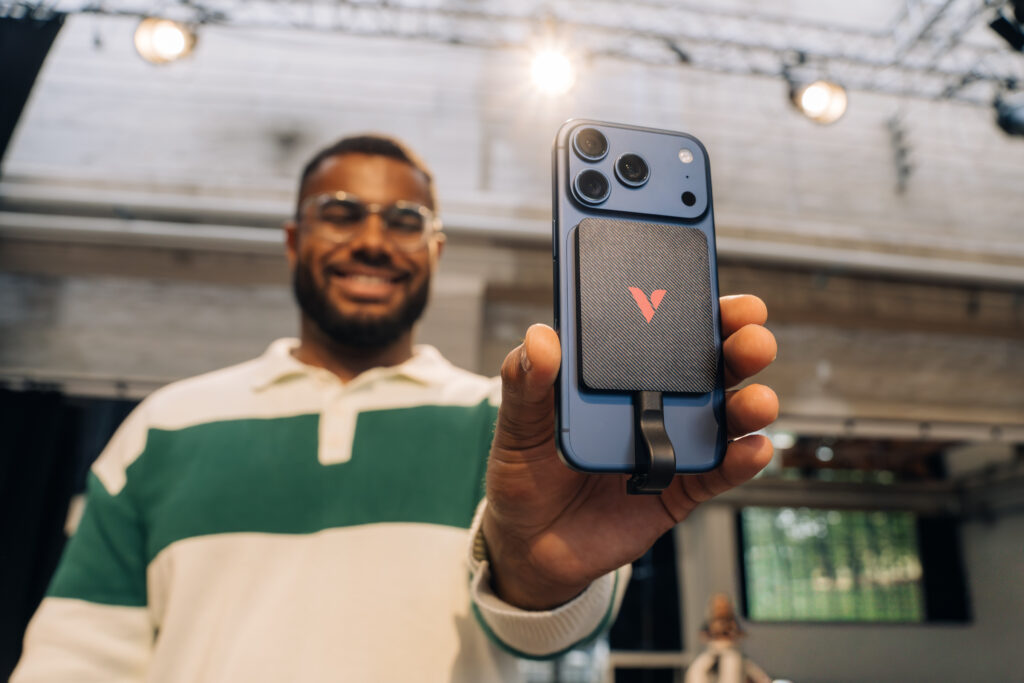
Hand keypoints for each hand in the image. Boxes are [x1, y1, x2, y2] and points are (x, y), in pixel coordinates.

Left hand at [481, 294, 777, 609]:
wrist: (530, 545)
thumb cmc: (524, 474)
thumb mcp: (517, 424)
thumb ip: (525, 382)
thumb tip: (539, 338)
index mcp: (618, 371)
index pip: (663, 326)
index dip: (694, 304)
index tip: (714, 288)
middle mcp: (656, 399)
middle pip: (710, 363)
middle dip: (740, 344)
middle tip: (751, 338)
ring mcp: (674, 442)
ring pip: (727, 414)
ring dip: (751, 402)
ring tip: (756, 402)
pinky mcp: (681, 488)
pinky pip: (720, 471)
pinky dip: (741, 460)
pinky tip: (751, 449)